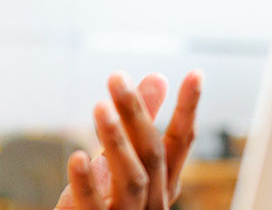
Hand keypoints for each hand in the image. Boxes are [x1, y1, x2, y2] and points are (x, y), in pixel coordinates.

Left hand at [55, 70, 202, 209]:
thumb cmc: (107, 202)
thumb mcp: (121, 159)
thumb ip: (139, 124)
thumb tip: (158, 77)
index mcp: (162, 184)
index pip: (180, 143)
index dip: (188, 110)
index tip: (196, 74)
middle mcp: (152, 202)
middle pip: (152, 154)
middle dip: (137, 114)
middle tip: (116, 77)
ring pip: (131, 179)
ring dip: (115, 142)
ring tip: (99, 107)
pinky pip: (93, 206)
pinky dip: (85, 183)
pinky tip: (75, 157)